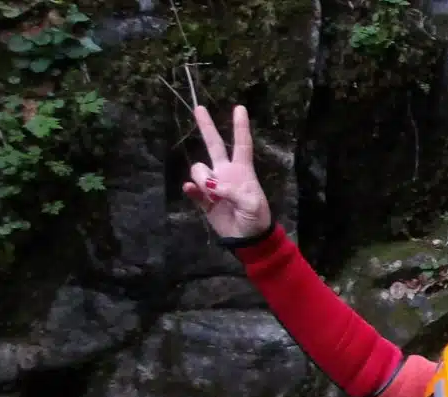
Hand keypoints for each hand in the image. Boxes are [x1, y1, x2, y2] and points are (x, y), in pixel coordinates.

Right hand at [183, 104, 272, 240]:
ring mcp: (214, 186)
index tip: (239, 108)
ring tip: (214, 195)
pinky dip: (191, 189)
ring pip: (198, 169)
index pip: (242, 144)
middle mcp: (226, 173)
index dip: (240, 127)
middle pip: (214, 145)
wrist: (248, 239)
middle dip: (207, 127)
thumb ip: (233, 191)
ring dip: (202, 178)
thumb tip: (212, 186)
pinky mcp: (204, 200)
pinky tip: (192, 191)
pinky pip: (192, 189)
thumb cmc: (256, 218)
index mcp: (242, 171)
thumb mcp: (252, 203)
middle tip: (199, 108)